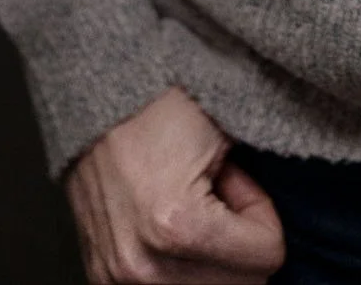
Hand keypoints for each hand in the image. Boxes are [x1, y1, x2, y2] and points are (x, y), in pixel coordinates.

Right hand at [65, 84, 285, 282]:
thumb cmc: (159, 104)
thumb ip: (258, 187)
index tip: (236, 180)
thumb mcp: (226, 133)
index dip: (260, 211)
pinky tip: (168, 222)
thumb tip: (269, 232)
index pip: (267, 258)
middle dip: (239, 240)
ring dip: (211, 255)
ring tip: (193, 206)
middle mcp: (144, 265)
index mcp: (178, 226)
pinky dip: (179, 265)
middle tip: (218, 194)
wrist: (92, 94)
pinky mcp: (102, 277)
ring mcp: (118, 277)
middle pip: (241, 284)